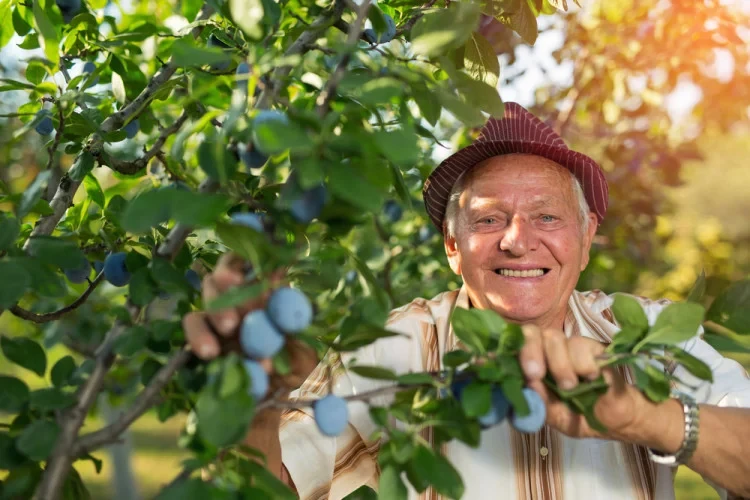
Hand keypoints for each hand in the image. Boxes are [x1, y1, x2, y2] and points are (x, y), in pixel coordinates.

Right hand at [182, 253, 318, 394]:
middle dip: (230, 280)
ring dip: (218, 307)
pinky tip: (211, 352)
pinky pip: (193, 323)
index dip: (251, 254)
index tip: (256, 263)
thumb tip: (286, 298)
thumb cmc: (297, 364)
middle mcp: (244, 294)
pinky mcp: (204, 333)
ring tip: (230, 328)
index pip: (257, 257)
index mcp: (271, 288)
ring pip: (209, 293)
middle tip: (238, 289)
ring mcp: (221, 312)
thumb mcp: (307, 343)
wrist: (277, 399)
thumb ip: (296, 321)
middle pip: (228, 270)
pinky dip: (199, 334)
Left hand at [518, 324, 648, 439]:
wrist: (614, 420)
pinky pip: (580, 345)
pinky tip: (590, 377)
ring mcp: (569, 347)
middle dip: (529, 352)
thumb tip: (527, 384)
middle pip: (530, 333)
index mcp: (531, 365)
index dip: (505, 350)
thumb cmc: (578, 415)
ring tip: (570, 386)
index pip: (512, 345)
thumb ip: (538, 401)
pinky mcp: (592, 347)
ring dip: (560, 365)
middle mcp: (546, 350)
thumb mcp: (553, 416)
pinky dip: (582, 363)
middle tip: (535, 374)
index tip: (497, 363)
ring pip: (554, 338)